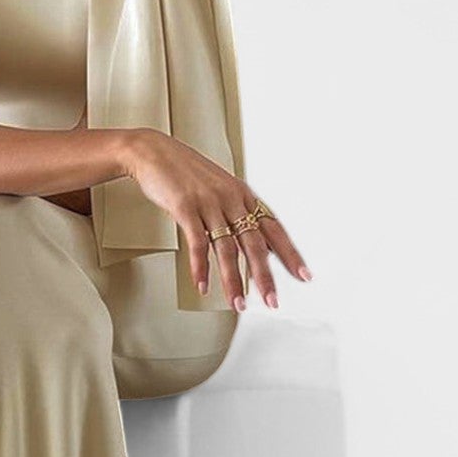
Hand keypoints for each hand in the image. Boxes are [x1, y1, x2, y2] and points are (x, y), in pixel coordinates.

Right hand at [124, 130, 310, 309]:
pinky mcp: (185, 208)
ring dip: (232, 281)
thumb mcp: (219, 188)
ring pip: (227, 249)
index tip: (303, 275)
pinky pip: (197, 244)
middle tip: (272, 300)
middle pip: (254, 244)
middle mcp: (231, 199)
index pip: (274, 229)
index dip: (290, 254)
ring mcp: (209, 203)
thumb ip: (236, 213)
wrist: (154, 153)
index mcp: (243, 195)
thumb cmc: (186, 172)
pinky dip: (201, 268)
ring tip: (237, 303)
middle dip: (264, 277)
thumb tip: (253, 240)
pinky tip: (203, 285)